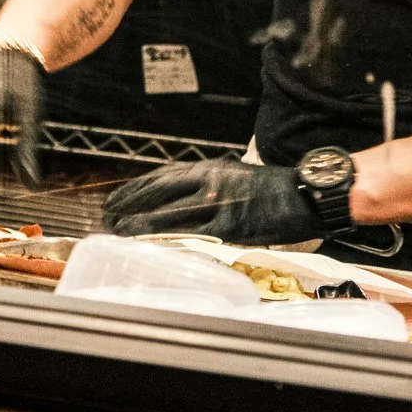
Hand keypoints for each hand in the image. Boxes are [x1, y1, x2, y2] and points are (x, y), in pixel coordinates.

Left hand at [103, 159, 323, 244]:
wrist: (303, 195)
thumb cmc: (271, 190)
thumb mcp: (234, 177)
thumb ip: (207, 187)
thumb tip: (180, 202)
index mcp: (210, 168)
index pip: (163, 176)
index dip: (136, 187)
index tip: (117, 197)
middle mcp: (210, 180)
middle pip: (159, 191)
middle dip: (130, 202)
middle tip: (108, 213)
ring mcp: (219, 202)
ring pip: (169, 212)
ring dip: (140, 222)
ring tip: (118, 230)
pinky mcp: (230, 224)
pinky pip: (190, 232)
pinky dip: (166, 237)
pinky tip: (150, 243)